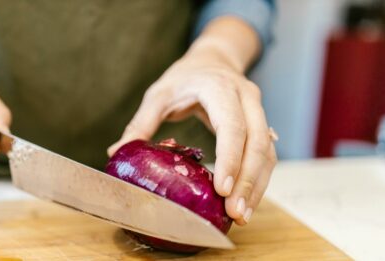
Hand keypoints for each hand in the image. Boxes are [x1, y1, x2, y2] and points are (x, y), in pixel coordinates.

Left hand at [108, 48, 276, 225]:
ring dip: (258, 185)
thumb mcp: (158, 94)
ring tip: (243, 215)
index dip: (230, 158)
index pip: (232, 125)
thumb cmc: (184, 78)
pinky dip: (260, 179)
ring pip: (267, 151)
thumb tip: (117, 152)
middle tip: (235, 213)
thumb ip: (141, 122)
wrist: (213, 60)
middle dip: (248, 181)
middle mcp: (246, 98)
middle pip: (256, 143)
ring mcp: (259, 110)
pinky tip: (247, 201)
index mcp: (219, 88)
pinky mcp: (262, 125)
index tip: (222, 189)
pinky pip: (267, 154)